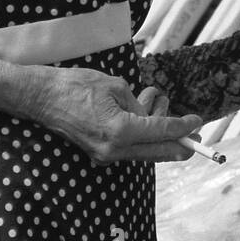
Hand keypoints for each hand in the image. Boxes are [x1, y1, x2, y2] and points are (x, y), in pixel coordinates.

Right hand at [14, 66, 201, 164]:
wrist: (41, 96)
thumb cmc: (76, 86)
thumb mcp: (116, 87)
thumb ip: (138, 107)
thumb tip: (151, 119)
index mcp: (121, 131)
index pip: (163, 132)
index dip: (184, 127)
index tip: (198, 122)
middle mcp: (115, 149)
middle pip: (158, 152)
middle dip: (180, 145)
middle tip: (197, 139)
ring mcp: (105, 154)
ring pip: (144, 150)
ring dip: (159, 134)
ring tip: (163, 105)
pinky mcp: (98, 152)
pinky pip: (129, 147)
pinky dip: (142, 134)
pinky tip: (146, 112)